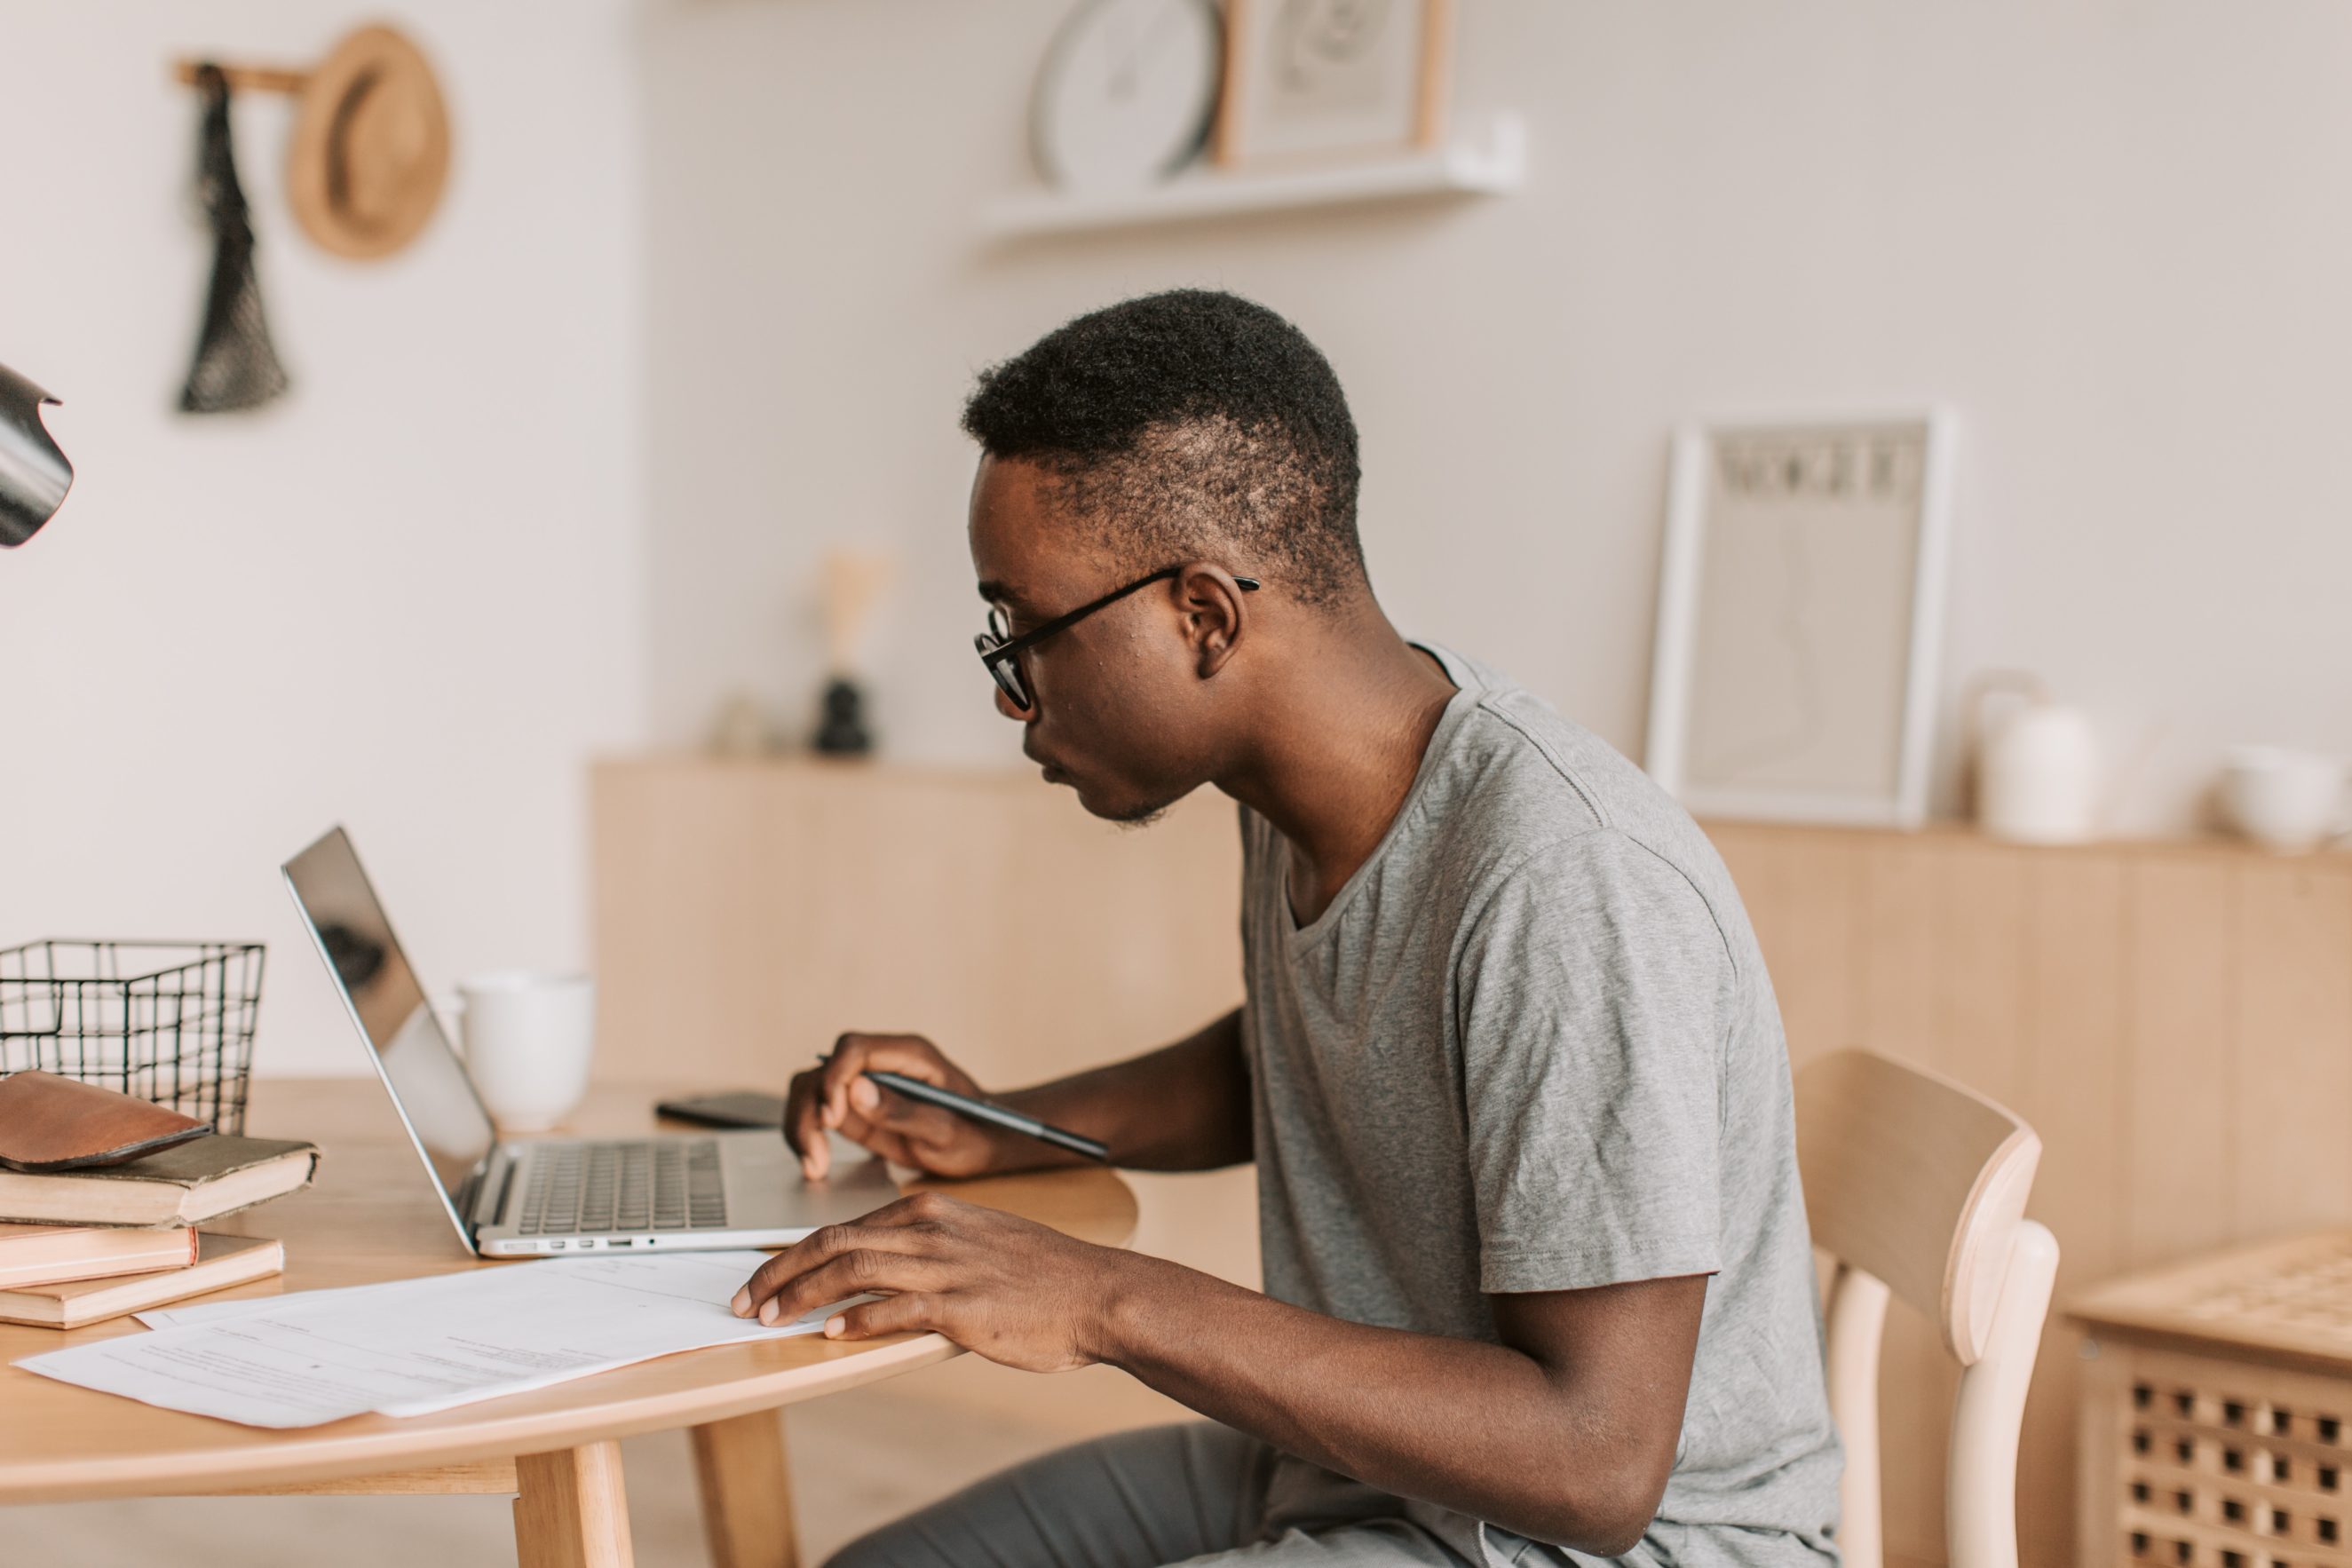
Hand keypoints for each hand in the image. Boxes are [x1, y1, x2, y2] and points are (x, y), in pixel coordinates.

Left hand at [729, 1189, 1128, 1371]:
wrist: (1098, 1293)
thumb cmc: (1044, 1276)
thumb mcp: (979, 1243)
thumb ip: (930, 1252)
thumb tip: (878, 1281)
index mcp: (932, 1211)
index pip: (843, 1227)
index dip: (794, 1254)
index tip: (765, 1277)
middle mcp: (932, 1230)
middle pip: (833, 1243)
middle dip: (779, 1272)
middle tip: (745, 1299)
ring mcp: (945, 1266)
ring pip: (851, 1270)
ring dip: (801, 1297)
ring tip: (770, 1319)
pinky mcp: (961, 1305)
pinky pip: (892, 1309)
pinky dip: (855, 1321)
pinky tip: (830, 1335)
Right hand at [785, 1033, 999, 1180]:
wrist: (984, 1143)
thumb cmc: (974, 1133)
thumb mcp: (945, 1130)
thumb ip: (903, 1111)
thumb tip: (856, 1091)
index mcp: (909, 1054)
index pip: (853, 1049)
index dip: (833, 1080)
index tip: (831, 1119)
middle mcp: (882, 1062)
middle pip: (823, 1069)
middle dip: (809, 1109)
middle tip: (816, 1155)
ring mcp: (866, 1083)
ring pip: (811, 1089)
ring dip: (802, 1125)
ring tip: (815, 1166)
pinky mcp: (856, 1107)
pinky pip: (817, 1112)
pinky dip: (808, 1135)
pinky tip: (815, 1165)